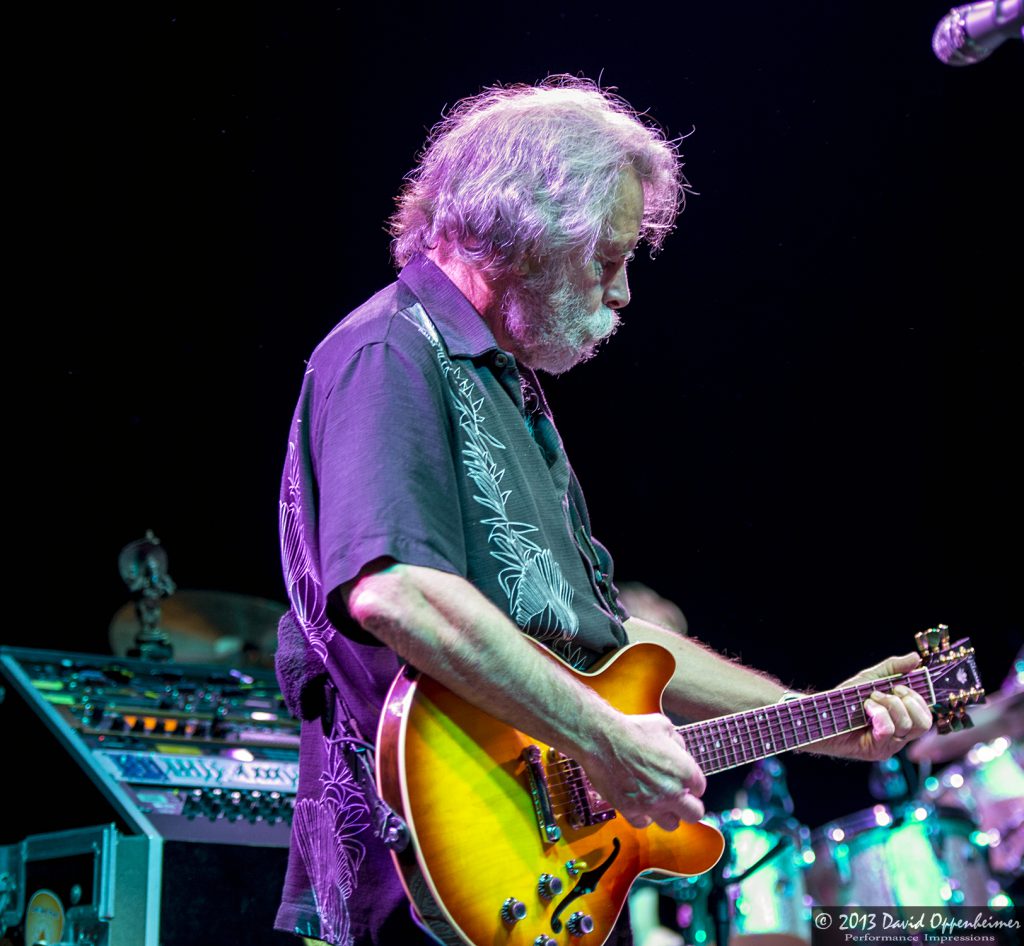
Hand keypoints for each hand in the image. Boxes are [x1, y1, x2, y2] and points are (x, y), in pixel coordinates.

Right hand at [578, 712, 706, 830]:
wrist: (602, 738)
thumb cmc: (632, 729)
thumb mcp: (663, 726)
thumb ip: (678, 743)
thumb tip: (679, 751)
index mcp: (684, 771)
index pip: (700, 787)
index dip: (691, 782)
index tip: (681, 779)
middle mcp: (672, 792)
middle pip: (694, 813)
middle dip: (688, 805)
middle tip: (678, 797)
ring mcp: (651, 804)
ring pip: (671, 824)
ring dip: (667, 814)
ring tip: (658, 802)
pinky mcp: (630, 810)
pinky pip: (643, 823)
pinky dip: (643, 815)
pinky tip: (639, 803)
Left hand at [815, 653, 932, 760]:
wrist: (821, 712)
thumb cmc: (845, 699)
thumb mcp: (871, 679)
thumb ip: (893, 668)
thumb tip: (916, 658)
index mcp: (902, 720)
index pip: (927, 716)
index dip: (917, 698)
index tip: (897, 686)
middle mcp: (900, 736)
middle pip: (924, 723)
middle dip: (905, 701)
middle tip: (883, 693)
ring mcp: (889, 745)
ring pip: (907, 725)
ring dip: (888, 705)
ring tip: (869, 700)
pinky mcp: (876, 750)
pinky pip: (889, 731)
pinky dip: (878, 714)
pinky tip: (866, 709)